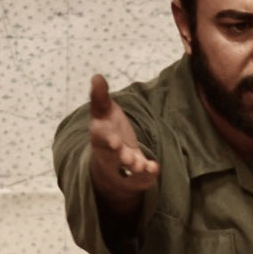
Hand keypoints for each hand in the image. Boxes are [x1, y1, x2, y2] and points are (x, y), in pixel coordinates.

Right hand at [88, 74, 159, 213]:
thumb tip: (97, 76)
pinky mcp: (138, 175)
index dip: (107, 139)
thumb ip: (100, 97)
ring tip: (142, 165)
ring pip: (128, 170)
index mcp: (101, 137)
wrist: (111, 158)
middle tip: (126, 157)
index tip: (114, 141)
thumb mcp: (103, 112)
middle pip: (113, 157)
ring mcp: (124, 166)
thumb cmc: (108, 130)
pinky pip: (143, 177)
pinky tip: (155, 167)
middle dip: (119, 157)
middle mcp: (110, 154)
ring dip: (135, 168)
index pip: (101, 138)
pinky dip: (149, 173)